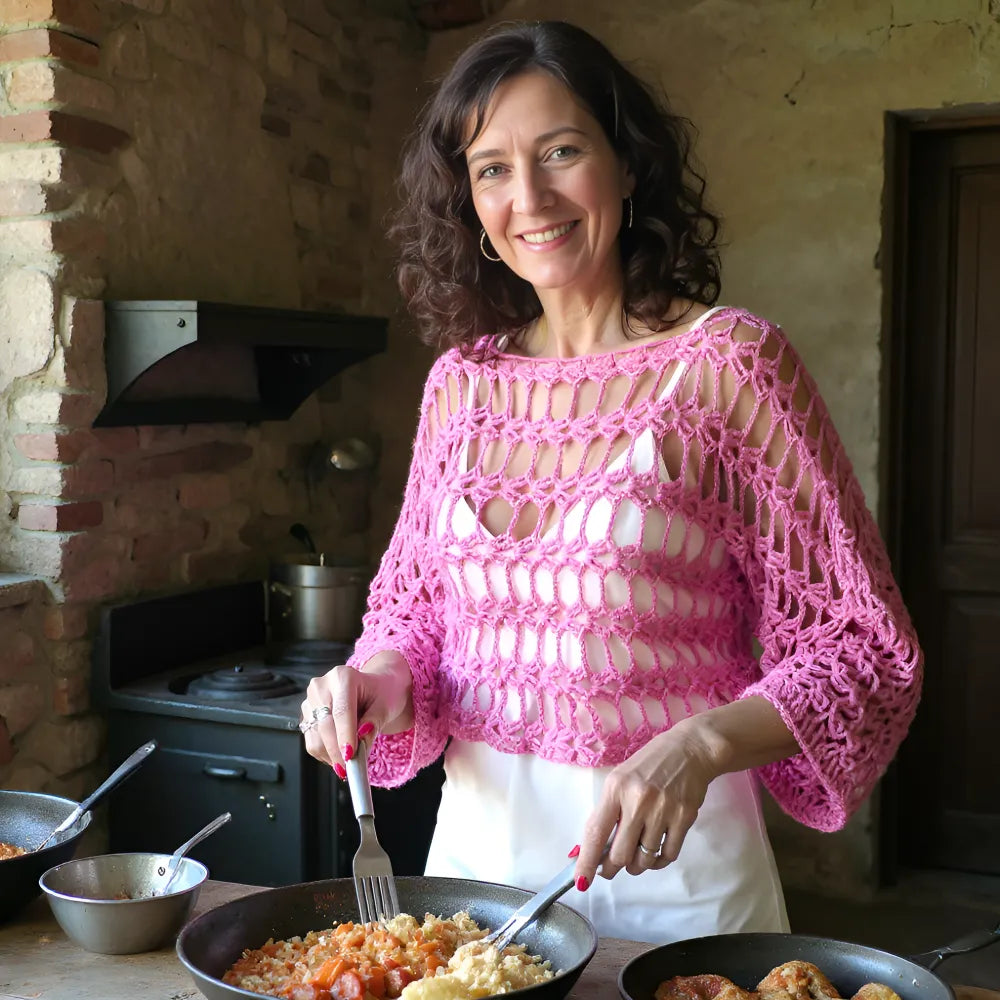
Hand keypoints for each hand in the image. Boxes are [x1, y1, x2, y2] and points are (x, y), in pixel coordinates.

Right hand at [299, 651, 413, 776]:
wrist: (375, 687)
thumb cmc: (382, 693)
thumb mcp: (386, 706)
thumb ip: (373, 724)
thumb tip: (361, 744)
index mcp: (343, 677)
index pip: (341, 711)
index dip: (345, 736)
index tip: (350, 756)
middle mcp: (322, 686)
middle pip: (325, 726)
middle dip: (338, 752)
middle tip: (351, 769)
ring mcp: (311, 700)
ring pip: (315, 738)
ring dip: (332, 755)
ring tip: (351, 760)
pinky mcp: (306, 716)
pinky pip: (312, 742)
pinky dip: (326, 754)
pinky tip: (341, 752)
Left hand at [574, 719, 716, 886]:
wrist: (691, 750)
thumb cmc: (650, 763)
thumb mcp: (621, 779)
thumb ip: (608, 810)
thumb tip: (593, 847)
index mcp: (616, 788)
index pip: (596, 832)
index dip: (587, 861)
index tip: (581, 881)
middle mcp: (638, 800)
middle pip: (620, 854)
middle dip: (612, 868)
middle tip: (611, 867)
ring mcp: (663, 810)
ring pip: (643, 859)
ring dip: (637, 866)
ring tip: (636, 856)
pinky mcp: (684, 818)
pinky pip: (667, 855)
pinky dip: (658, 861)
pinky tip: (654, 853)